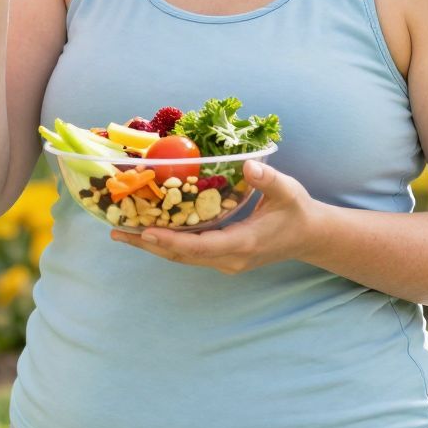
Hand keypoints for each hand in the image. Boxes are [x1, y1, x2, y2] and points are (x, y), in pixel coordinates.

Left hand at [110, 160, 318, 272]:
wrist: (310, 236)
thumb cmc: (297, 211)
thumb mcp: (287, 191)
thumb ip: (268, 180)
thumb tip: (250, 166)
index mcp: (244, 243)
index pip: (201, 247)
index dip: (171, 242)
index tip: (145, 233)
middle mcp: (230, 259)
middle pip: (182, 256)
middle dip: (148, 245)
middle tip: (117, 231)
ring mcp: (225, 261)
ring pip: (181, 257)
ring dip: (151, 246)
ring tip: (121, 232)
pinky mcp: (222, 258)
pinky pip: (188, 253)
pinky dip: (166, 243)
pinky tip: (146, 231)